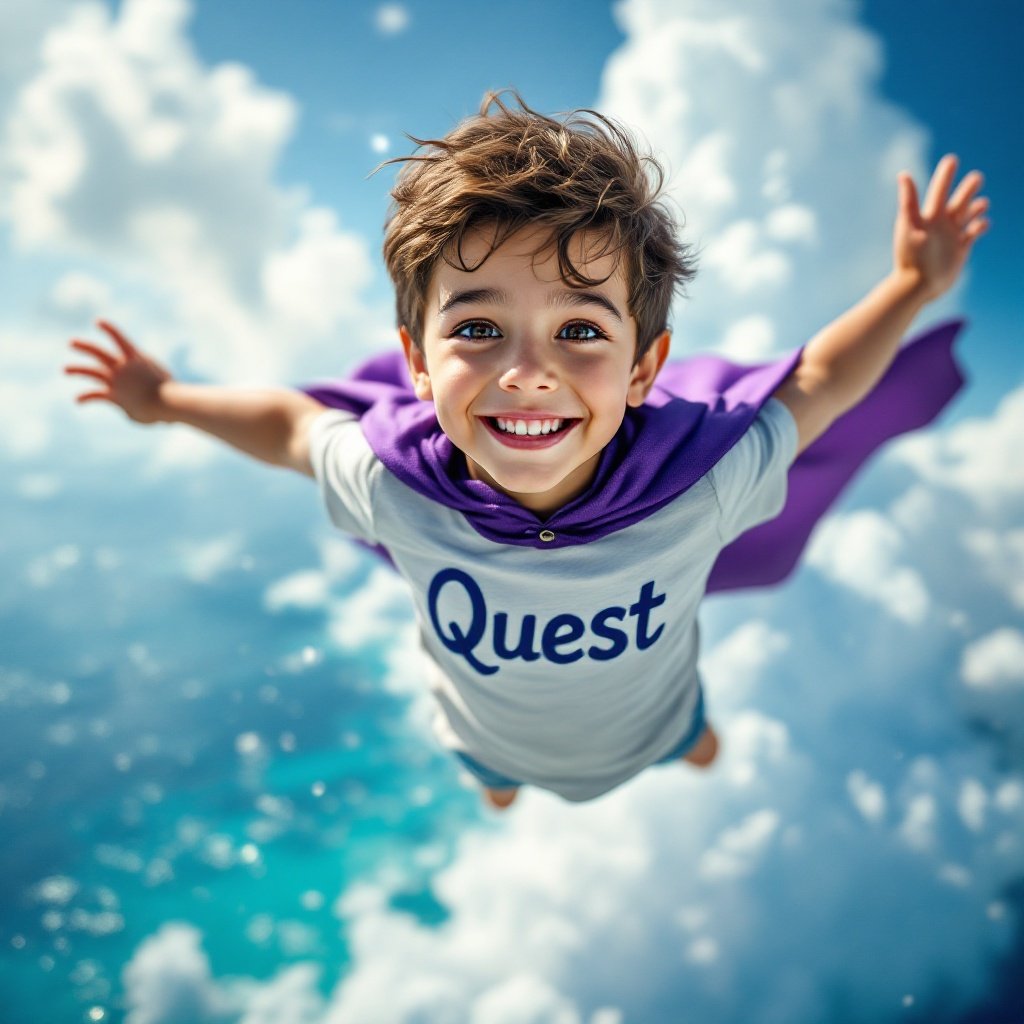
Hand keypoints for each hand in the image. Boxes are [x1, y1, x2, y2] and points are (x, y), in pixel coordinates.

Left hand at [64, 320, 172, 423]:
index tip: (98, 322)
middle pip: (98, 352)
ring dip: (77, 369)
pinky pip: (95, 394)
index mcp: (137, 357)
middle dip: (84, 346)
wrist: (168, 401)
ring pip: (91, 371)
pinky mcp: (113, 396)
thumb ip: (149, 378)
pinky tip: (78, 401)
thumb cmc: (172, 391)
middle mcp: (123, 366)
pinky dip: (85, 397)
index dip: (109, 330)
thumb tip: (146, 385)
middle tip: (72, 343)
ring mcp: (116, 380)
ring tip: (65, 370)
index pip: (120, 339)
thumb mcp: (162, 377)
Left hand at [893, 154, 988, 300]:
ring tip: (983, 202)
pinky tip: (983, 223)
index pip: (939, 191)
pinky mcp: (959, 250)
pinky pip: (972, 235)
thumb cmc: (910, 256)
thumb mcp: (909, 225)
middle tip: (977, 177)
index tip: (952, 159)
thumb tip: (903, 174)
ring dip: (975, 208)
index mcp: (928, 216)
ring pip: (966, 217)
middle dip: (967, 190)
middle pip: (956, 202)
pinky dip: (979, 227)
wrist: (916, 285)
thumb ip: (909, 200)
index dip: (945, 176)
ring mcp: (951, 237)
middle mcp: (940, 225)